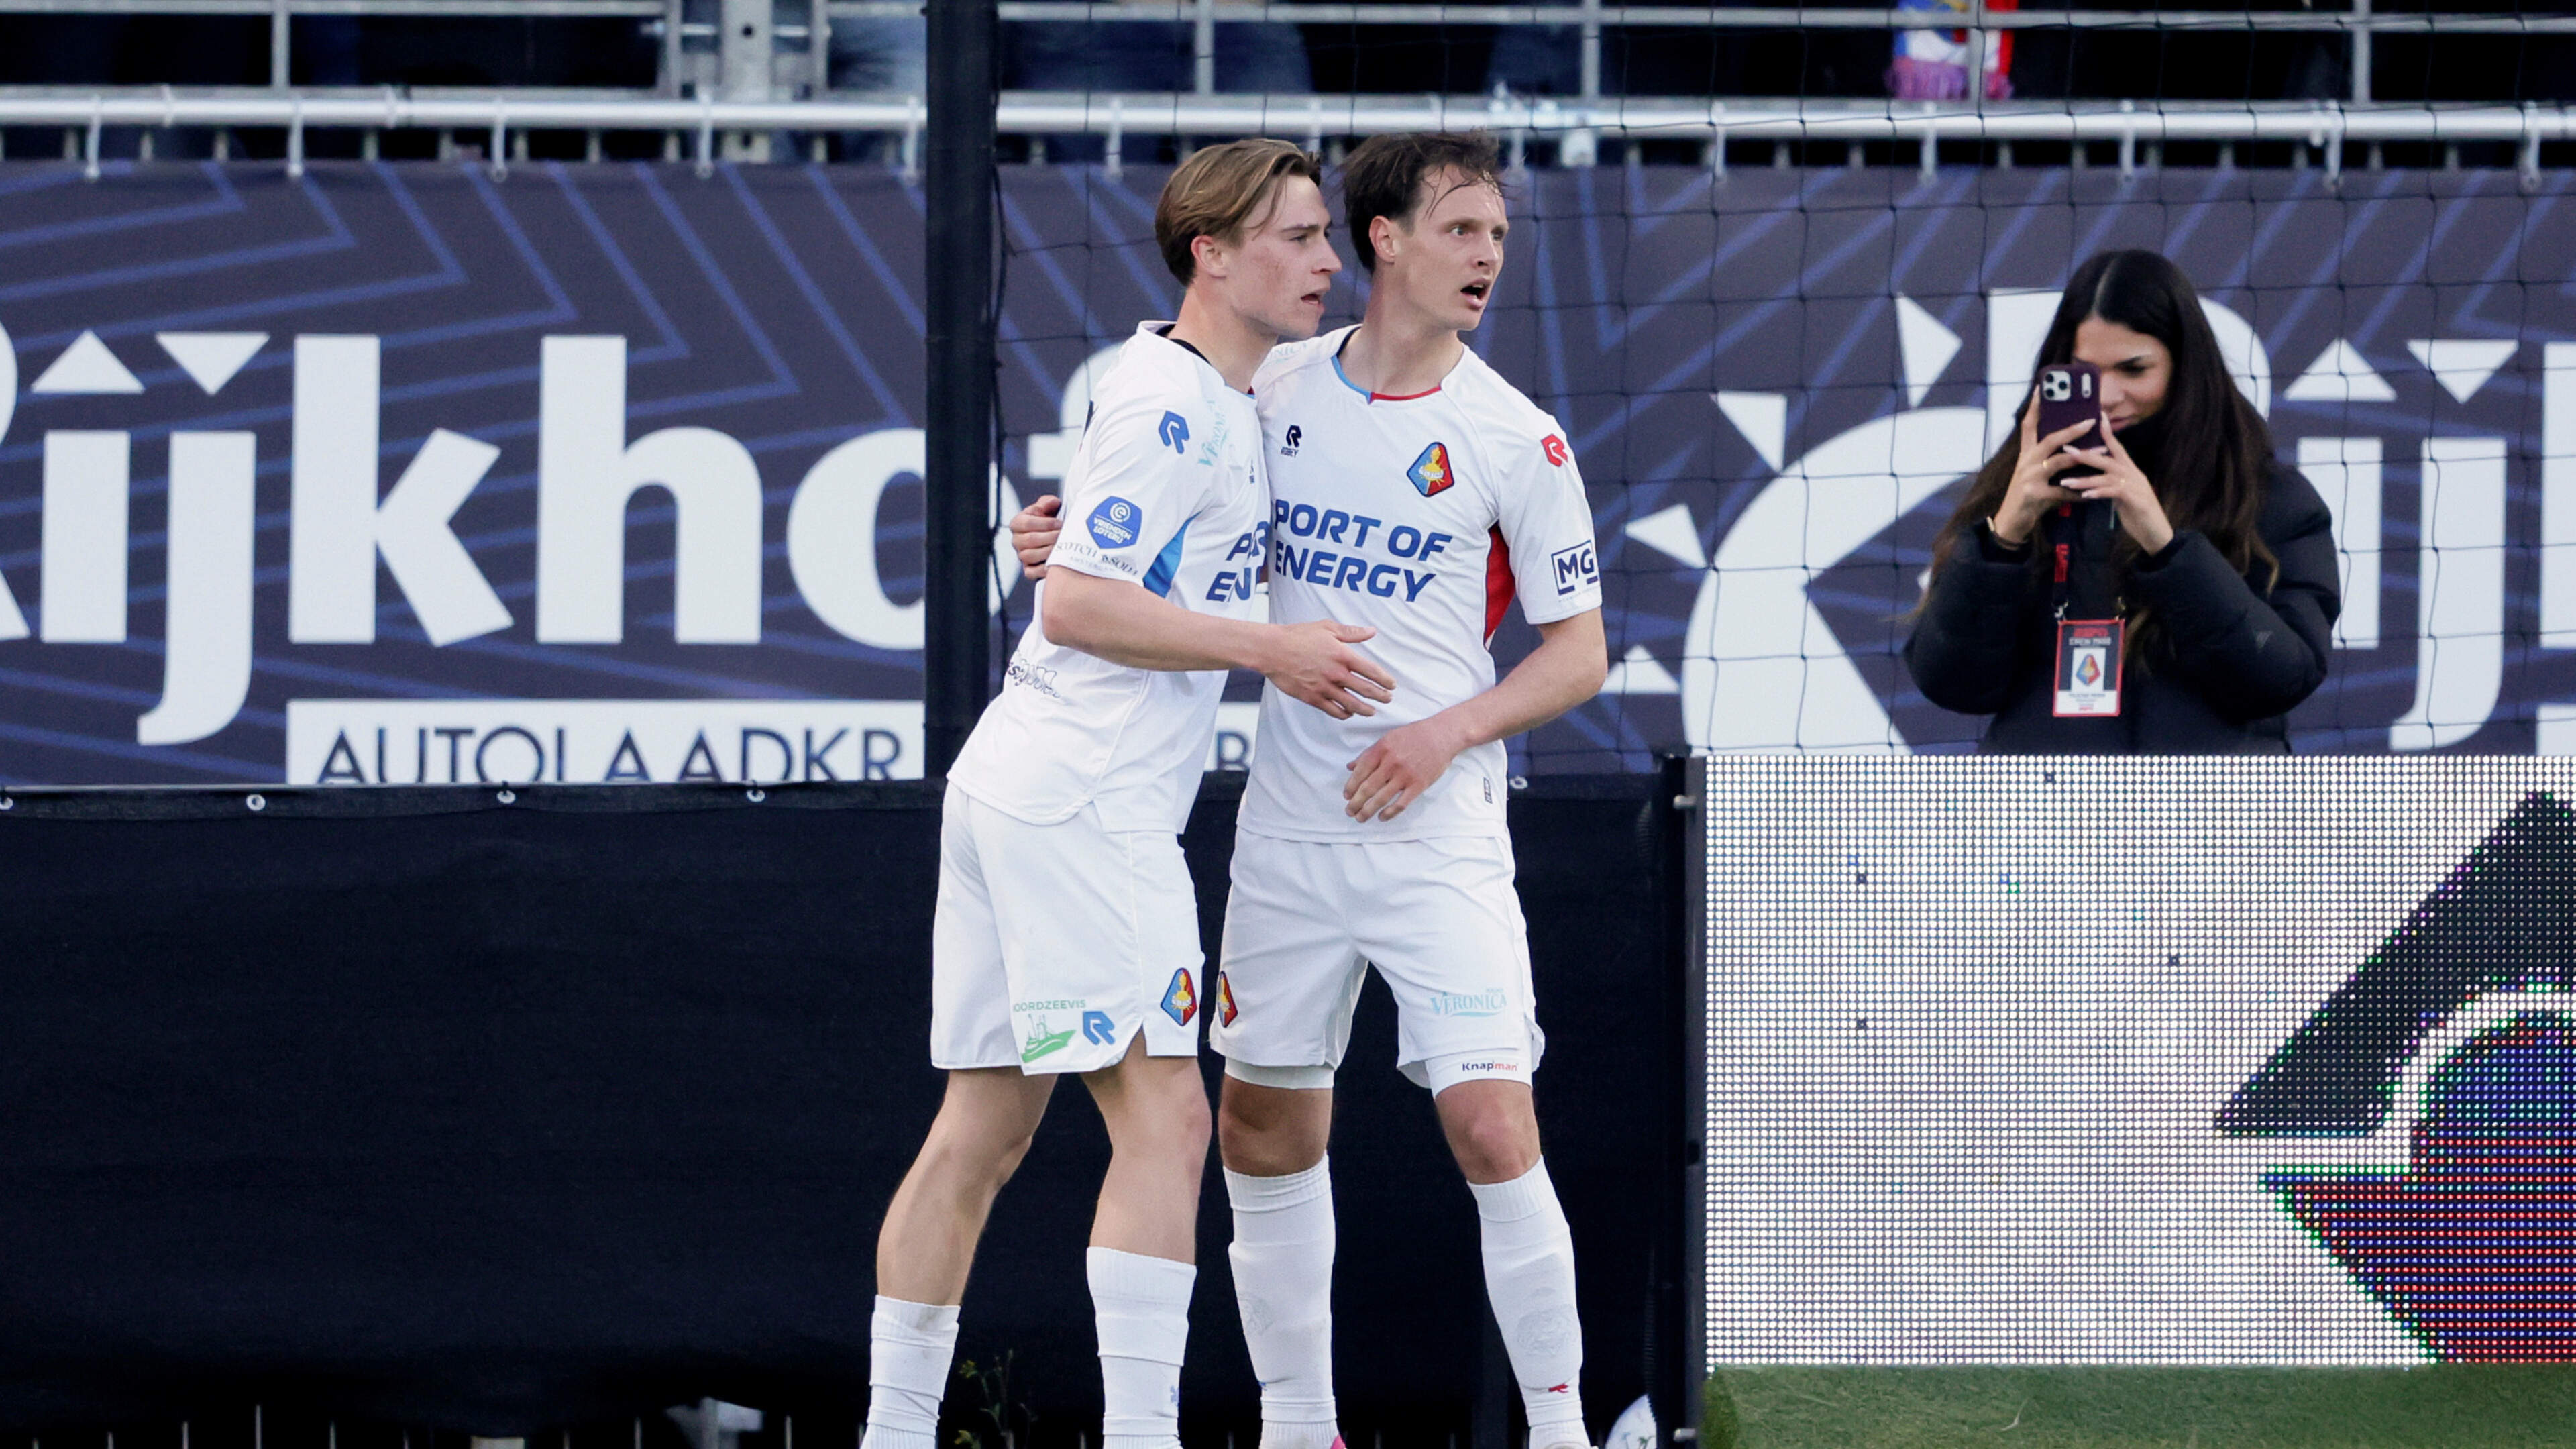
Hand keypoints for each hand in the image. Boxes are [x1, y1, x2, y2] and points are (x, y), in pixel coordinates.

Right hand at [1011, 496, 1062, 579]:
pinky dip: (1043, 569)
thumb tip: (1051, 503)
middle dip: (1050, 537)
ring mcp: (1021, 556)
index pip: (1027, 523)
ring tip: (1062, 547)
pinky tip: (1056, 563)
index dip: (1045, 523)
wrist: (1054, 537)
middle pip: (1030, 540)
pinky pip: (1031, 572)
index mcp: (1018, 523)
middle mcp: (1017, 540)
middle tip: (1064, 535)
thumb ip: (1047, 503)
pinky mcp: (1028, 570)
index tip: (1059, 523)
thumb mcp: (1048, 508)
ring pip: (1030, 556)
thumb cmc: (1050, 521)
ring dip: (1049, 551)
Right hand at [1262, 620, 1395, 718]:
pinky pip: (1333, 710)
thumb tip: (1371, 631)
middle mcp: (1336, 673)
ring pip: (1351, 704)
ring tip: (1372, 711)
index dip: (1384, 680)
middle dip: (1380, 696)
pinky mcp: (1312, 697)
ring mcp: (1324, 687)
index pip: (1371, 671)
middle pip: (1365, 690)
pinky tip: (1348, 713)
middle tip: (1387, 699)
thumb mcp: (1327, 627)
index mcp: (1342, 655)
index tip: (1391, 685)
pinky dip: (1343, 713)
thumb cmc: (1298, 635)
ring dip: (1365, 710)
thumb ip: (1351, 632)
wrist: (1272, 650)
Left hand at [1343, 717, 1462, 821]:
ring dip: (1367, 811)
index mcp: (1381, 749)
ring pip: (1381, 798)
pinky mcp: (1418, 785)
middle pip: (1367, 788)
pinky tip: (1381, 817)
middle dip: (1355, 803)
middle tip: (1349, 812)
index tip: (1346, 796)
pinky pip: (1401, 804)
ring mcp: (1405, 775)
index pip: (1360, 772)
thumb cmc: (1414, 735)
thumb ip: (1369, 753)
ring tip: (1360, 818)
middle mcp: (1391, 763)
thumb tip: (1350, 766)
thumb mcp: (1388, 738)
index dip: (1350, 786)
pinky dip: (1389, 813)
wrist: (1442, 735)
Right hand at [1991, 386, 2099, 546]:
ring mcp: (2029, 478)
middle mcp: (2026, 462)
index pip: (2028, 425)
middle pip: (2049, 439)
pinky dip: (2080, 493)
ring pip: (2058, 462)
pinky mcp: (2034, 495)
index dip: (2035, 407)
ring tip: (2102, 450)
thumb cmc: (2026, 495)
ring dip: (2082, 456)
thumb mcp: (2032, 472)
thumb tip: (2072, 444)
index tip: (2042, 388)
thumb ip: (2047, 458)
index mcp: (2025, 454)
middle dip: (2071, 429)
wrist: (2010, 521)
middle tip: (2090, 420)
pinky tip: (2094, 492)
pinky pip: (2063, 492)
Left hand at [2064, 417, 2175, 553]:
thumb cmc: (2137, 513)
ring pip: (2107, 477)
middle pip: (2107, 459)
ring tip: (2066, 481)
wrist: (2156, 531)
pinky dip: (2099, 492)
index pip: (2117, 447)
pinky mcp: (2135, 500)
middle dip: (2086, 454)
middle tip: (2066, 450)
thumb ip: (2111, 483)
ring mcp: (2135, 486)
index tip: (2097, 416)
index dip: (2107, 432)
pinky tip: (2085, 495)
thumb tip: (2095, 478)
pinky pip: (2114, 492)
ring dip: (2085, 479)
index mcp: (2130, 470)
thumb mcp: (2122, 494)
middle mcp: (2133, 474)